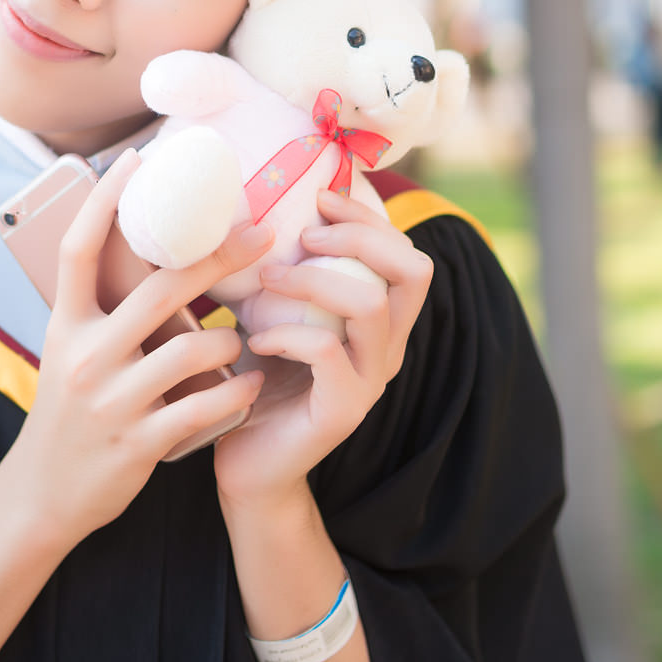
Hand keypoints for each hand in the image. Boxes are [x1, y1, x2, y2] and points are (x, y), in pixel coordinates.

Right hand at [7, 150, 271, 548]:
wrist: (43, 495)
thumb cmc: (70, 412)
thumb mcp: (70, 353)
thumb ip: (102, 311)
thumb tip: (144, 251)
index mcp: (64, 326)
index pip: (79, 249)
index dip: (104, 200)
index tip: (137, 159)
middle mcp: (83, 357)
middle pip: (158, 291)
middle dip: (217, 257)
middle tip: (261, 236)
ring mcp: (111, 402)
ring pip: (192, 349)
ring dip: (231, 337)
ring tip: (242, 336)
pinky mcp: (139, 443)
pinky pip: (204, 406)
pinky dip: (237, 392)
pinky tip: (251, 385)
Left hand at [213, 186, 432, 508]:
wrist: (248, 463)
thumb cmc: (257, 377)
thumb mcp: (275, 312)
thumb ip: (285, 269)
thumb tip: (255, 206)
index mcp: (380, 321)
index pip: (407, 252)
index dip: (369, 217)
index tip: (319, 199)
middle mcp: (387, 347)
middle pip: (412, 269)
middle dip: (358, 237)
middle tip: (303, 237)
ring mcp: (370, 380)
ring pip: (370, 305)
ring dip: (314, 279)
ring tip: (270, 279)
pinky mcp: (343, 410)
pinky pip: (327, 352)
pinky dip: (285, 334)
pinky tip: (253, 341)